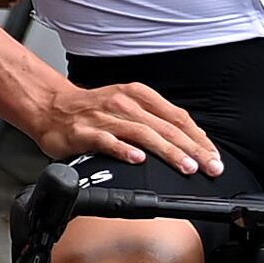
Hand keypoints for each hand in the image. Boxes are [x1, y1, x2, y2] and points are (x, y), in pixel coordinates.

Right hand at [27, 76, 219, 176]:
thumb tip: (190, 143)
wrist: (50, 107)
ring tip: (185, 166)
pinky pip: (107, 142)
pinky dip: (123, 150)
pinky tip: (137, 160)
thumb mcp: (128, 106)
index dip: (198, 138)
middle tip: (209, 167)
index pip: (177, 117)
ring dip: (167, 151)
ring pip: (142, 134)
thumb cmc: (92, 111)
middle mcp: (124, 103)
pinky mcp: (84, 132)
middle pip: (165, 127)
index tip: (213, 157)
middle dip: (191, 149)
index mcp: (138, 95)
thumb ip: (156, 121)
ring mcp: (104, 117)